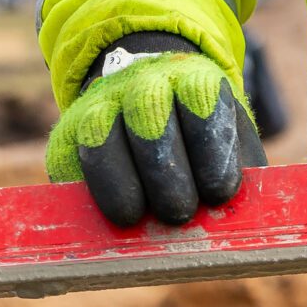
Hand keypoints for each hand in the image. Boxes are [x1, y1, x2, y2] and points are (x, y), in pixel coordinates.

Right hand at [45, 33, 243, 225]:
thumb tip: (238, 224)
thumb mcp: (230, 142)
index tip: (218, 192)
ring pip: (102, 139)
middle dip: (167, 179)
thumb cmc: (200, 139)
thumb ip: (238, 174)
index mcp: (196, 82)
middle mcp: (145, 84)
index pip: (204, 107)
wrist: (145, 98)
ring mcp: (101, 104)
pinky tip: (108, 215)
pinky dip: (88, 193)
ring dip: (121, 187)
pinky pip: (70, 164)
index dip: (212, 154)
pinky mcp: (68, 133)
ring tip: (136, 219)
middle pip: (150, 126)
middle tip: (178, 213)